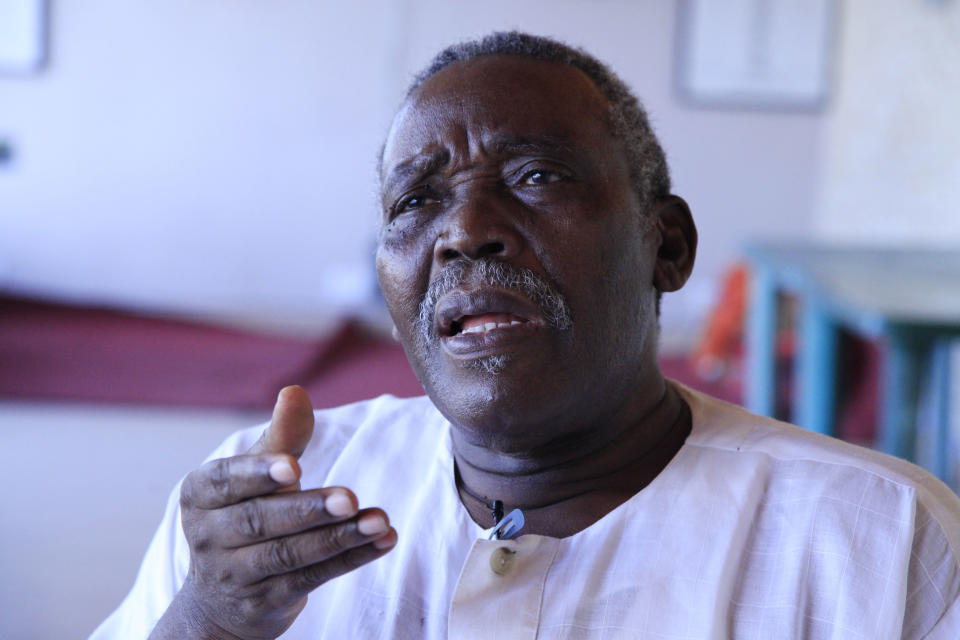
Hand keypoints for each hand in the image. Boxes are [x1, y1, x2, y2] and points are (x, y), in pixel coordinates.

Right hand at [150, 386, 396, 639]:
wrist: (222, 596)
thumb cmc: (244, 511)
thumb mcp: (255, 473)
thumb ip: (280, 436)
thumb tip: (294, 391)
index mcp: (200, 495)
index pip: (225, 482)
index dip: (259, 474)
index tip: (295, 465)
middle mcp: (208, 537)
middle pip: (260, 521)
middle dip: (308, 509)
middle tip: (350, 497)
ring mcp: (234, 575)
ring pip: (288, 555)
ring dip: (339, 537)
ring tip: (379, 521)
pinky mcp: (263, 603)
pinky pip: (310, 579)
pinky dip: (350, 560)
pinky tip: (383, 541)